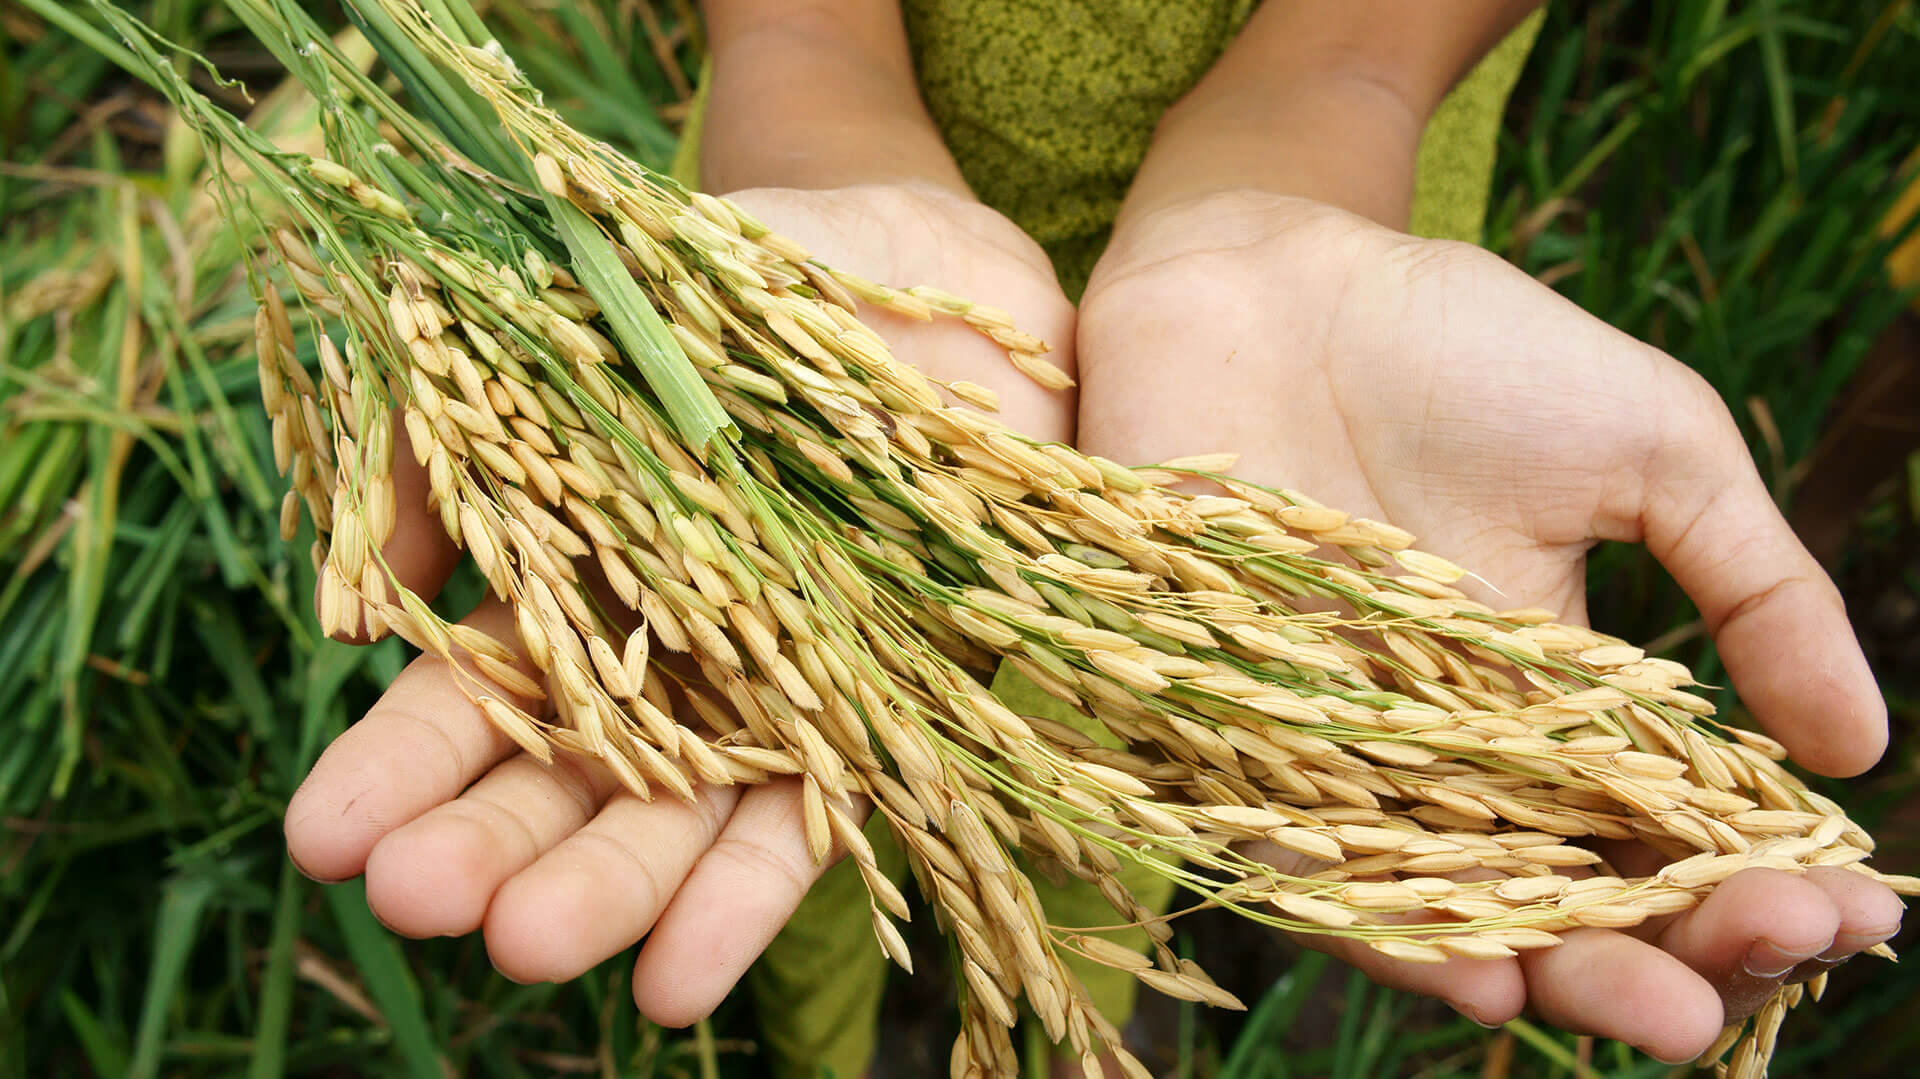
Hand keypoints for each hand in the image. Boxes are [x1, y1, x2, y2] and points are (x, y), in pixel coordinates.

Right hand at [283, 182, 1073, 1024]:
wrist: (922, 265)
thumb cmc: (738, 284)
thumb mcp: (579, 323)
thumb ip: (463, 436)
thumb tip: (363, 591)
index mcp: (582, 574)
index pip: (474, 692)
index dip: (402, 765)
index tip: (321, 837)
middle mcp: (672, 656)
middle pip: (567, 775)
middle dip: (488, 841)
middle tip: (415, 900)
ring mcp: (778, 691)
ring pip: (677, 816)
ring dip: (602, 887)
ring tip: (525, 949)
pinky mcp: (887, 711)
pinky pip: (816, 819)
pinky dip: (748, 896)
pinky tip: (677, 978)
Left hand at [1075, 191, 1898, 1059]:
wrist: (1268, 275)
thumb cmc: (1461, 344)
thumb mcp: (1648, 445)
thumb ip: (1750, 586)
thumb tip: (1860, 746)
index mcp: (1554, 697)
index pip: (1657, 831)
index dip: (1744, 886)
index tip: (1840, 910)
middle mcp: (1443, 745)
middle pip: (1551, 897)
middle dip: (1645, 963)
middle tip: (1718, 1001)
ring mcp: (1329, 743)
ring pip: (1435, 901)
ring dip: (1534, 968)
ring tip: (1627, 1009)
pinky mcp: (1217, 724)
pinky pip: (1289, 850)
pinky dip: (1368, 916)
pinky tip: (1459, 969)